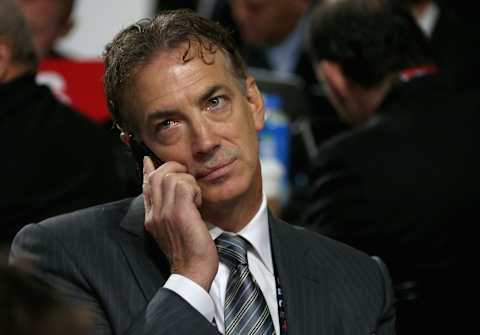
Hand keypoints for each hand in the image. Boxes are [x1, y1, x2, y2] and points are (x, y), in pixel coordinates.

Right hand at [143, 156, 218, 290]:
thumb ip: (169, 211)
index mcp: (151, 217)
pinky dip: (195, 189)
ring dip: (188, 182)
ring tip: (195, 198)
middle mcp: (154, 213)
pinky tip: (199, 204)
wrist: (192, 271)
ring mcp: (165, 212)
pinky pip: (185, 185)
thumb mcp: (172, 230)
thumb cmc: (189, 252)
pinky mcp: (179, 212)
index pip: (146, 185)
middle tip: (188, 181)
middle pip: (157, 175)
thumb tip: (173, 193)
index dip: (149, 169)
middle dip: (175, 170)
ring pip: (171, 177)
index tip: (149, 160)